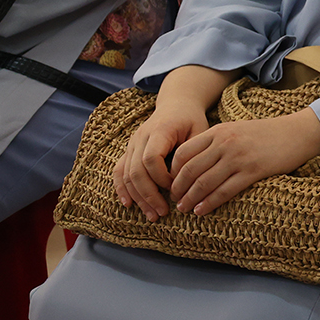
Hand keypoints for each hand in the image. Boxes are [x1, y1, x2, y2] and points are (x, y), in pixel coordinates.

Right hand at [114, 100, 210, 221]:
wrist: (177, 105)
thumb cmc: (192, 120)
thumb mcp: (199, 131)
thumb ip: (191, 153)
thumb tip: (183, 180)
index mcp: (159, 131)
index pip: (151, 158)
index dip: (161, 177)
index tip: (176, 188)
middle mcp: (140, 137)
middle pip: (136, 170)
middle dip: (148, 195)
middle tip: (162, 213)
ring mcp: (132, 144)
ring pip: (126, 174)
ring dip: (137, 197)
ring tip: (152, 215)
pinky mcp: (129, 151)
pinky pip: (119, 171)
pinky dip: (122, 189)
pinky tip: (128, 204)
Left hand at [168, 107, 319, 215]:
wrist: (299, 132)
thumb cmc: (267, 134)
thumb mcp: (237, 130)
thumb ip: (216, 142)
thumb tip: (193, 165)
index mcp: (219, 131)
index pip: (183, 153)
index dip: (173, 172)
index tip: (171, 184)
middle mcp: (225, 143)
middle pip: (190, 170)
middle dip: (178, 189)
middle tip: (174, 201)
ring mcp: (239, 157)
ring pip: (204, 182)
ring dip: (191, 199)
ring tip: (185, 209)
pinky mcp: (253, 171)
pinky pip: (225, 191)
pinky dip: (210, 203)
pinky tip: (202, 211)